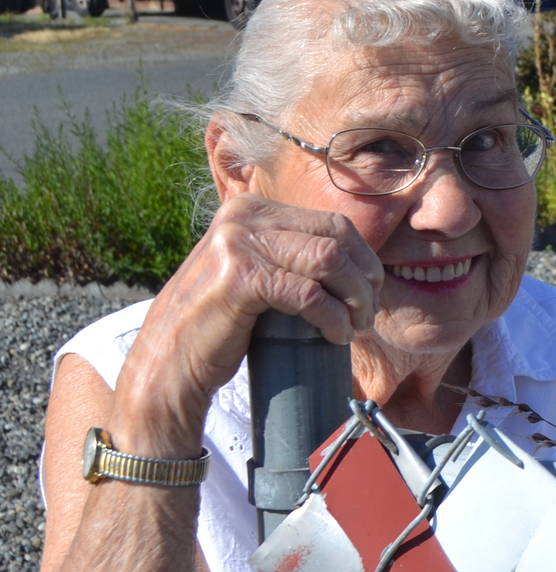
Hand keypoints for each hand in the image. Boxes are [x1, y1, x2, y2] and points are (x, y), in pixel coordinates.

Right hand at [114, 196, 382, 452]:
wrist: (168, 363)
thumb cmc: (219, 322)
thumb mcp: (255, 269)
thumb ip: (290, 251)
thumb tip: (357, 257)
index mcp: (251, 208)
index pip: (332, 223)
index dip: (363, 259)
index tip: (370, 294)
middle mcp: (244, 216)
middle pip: (337, 237)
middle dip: (365, 277)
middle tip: (367, 315)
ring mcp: (239, 243)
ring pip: (329, 261)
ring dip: (355, 298)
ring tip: (356, 327)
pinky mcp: (240, 278)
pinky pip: (310, 294)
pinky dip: (333, 318)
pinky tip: (335, 336)